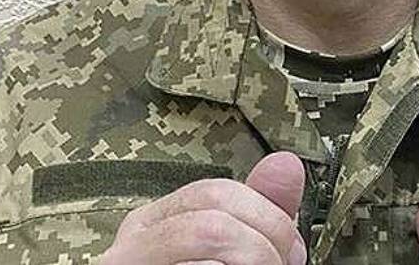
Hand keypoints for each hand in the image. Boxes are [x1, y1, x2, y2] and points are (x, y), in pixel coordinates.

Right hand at [102, 151, 307, 264]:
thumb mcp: (234, 256)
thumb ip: (261, 215)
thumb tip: (287, 163)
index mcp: (151, 227)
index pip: (216, 193)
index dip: (268, 218)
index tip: (289, 254)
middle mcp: (130, 249)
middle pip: (213, 217)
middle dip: (264, 245)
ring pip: (208, 240)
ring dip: (251, 262)